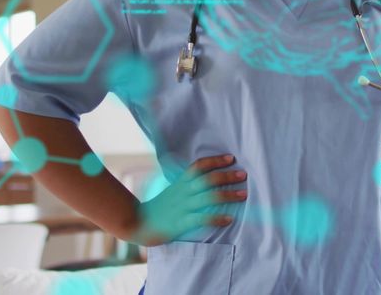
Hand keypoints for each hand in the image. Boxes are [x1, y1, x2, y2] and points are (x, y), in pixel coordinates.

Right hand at [129, 154, 247, 246]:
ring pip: (208, 197)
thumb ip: (186, 184)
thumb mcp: (172, 191)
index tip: (231, 157)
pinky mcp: (181, 222)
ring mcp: (182, 207)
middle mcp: (183, 192)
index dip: (215, 160)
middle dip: (226, 175)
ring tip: (243, 194)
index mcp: (180, 183)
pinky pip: (202, 218)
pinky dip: (217, 218)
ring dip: (227, 195)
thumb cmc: (158, 207)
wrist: (137, 222)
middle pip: (207, 179)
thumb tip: (204, 177)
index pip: (199, 166)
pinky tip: (229, 219)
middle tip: (243, 174)